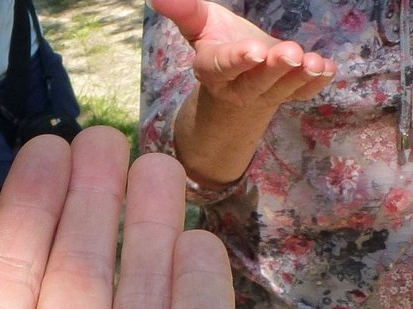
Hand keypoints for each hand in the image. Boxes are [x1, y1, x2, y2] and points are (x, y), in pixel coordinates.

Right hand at [151, 0, 334, 108]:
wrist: (234, 81)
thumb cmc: (217, 44)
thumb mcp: (199, 25)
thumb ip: (184, 11)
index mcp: (213, 70)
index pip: (222, 66)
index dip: (237, 60)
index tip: (254, 52)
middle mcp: (238, 87)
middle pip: (255, 82)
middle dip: (273, 70)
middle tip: (291, 54)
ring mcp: (264, 93)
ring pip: (281, 89)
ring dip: (298, 76)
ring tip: (313, 62)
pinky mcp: (285, 93)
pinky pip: (302, 93)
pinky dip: (315, 83)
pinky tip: (327, 68)